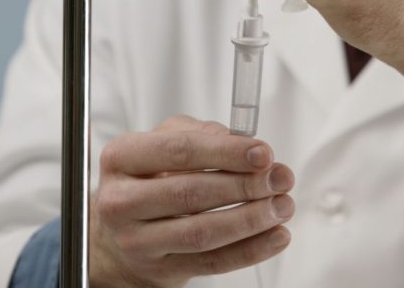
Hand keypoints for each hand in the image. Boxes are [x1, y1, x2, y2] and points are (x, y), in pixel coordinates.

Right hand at [90, 115, 294, 287]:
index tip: (263, 153)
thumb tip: (240, 142)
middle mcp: (121, 201)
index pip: (179, 151)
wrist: (122, 232)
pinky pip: (212, 263)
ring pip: (202, 233)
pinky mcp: (159, 271)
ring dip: (251, 219)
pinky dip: (250, 250)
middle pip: (191, 193)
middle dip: (245, 185)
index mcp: (122, 158)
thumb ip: (200, 133)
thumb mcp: (164, 141)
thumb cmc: (149, 178)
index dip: (226, 152)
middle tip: (280, 178)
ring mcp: (137, 241)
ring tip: (282, 205)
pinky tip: (275, 235)